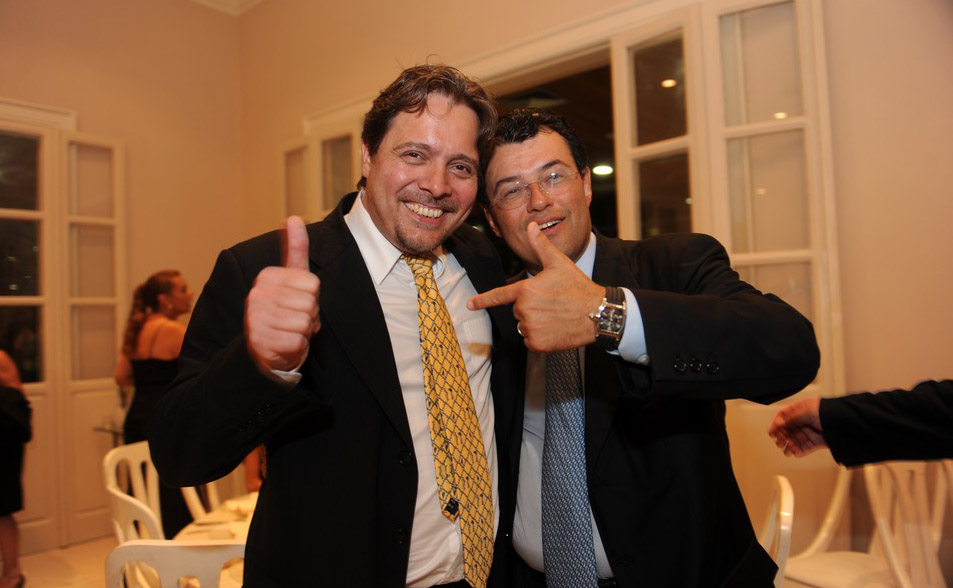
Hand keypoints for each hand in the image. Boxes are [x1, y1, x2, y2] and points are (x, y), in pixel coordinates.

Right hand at [245, 216, 319, 372]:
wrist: (266, 349)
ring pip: (305, 323)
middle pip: (310, 304)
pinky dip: (297, 347)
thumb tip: (293, 217)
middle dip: (309, 316)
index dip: (312, 298)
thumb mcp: (291, 278)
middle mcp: (257, 294)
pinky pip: (298, 341)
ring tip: (288, 331)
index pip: (312, 285)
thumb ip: (295, 249)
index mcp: (266, 277)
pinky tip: (284, 345)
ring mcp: (256, 318)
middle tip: (293, 320)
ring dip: (303, 332)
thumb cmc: (284, 311)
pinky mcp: (260, 341)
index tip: (296, 302)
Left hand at [467, 222, 603, 352]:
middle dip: (531, 308)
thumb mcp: (558, 263)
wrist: (597, 313)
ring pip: (524, 326)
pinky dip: (541, 338)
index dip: (482, 300)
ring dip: (536, 323)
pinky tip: (556, 329)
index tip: (470, 304)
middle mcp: (524, 309)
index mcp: (525, 290)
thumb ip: (540, 246)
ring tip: (556, 316)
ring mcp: (530, 328)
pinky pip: (531, 340)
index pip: (499, 296)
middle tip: (552, 303)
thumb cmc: (578, 287)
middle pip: (518, 310)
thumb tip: (531, 226)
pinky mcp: (537, 344)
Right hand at [768, 397, 826, 456]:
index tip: (772, 432)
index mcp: (800, 410)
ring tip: (787, 451)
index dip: (776, 424)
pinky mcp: (815, 442)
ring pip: (794, 440)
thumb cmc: (828, 412)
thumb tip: (779, 423)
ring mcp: (809, 432)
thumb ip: (792, 418)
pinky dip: (799, 451)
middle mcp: (803, 421)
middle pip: (787, 430)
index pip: (783, 417)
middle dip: (782, 437)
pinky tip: (795, 453)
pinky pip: (804, 448)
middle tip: (779, 442)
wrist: (845, 423)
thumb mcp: (806, 411)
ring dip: (789, 446)